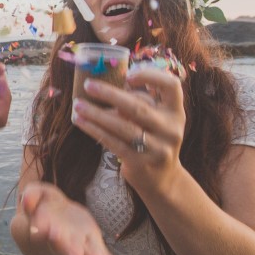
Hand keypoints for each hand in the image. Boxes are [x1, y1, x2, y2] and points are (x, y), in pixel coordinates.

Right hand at [18, 182, 114, 254]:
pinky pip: (98, 251)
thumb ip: (31, 195)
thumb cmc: (44, 203)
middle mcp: (61, 237)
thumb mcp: (36, 193)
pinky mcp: (91, 239)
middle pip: (65, 245)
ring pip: (83, 251)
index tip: (46, 233)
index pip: (44, 230)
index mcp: (44, 225)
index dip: (44, 231)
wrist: (58, 214)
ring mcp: (77, 240)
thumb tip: (26, 201)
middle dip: (71, 250)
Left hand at [71, 69, 185, 193]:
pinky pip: (114, 142)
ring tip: (78, 105)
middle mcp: (170, 129)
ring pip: (123, 125)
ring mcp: (157, 148)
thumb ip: (141, 101)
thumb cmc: (153, 139)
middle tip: (88, 85)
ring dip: (97, 114)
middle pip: (138, 107)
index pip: (171, 86)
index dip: (151, 76)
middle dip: (110, 94)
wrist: (163, 179)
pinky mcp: (141, 162)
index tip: (128, 75)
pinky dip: (95, 130)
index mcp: (176, 112)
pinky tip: (81, 122)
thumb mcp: (157, 119)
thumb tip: (107, 81)